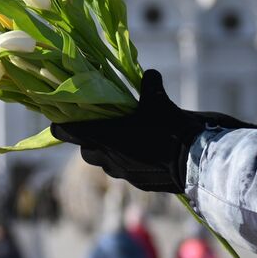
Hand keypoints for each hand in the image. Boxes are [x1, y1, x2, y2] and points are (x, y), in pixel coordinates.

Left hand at [51, 70, 207, 192]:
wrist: (196, 162)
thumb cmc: (170, 128)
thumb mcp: (159, 100)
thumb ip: (149, 85)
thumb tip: (149, 74)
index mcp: (106, 136)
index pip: (67, 132)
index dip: (61, 125)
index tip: (60, 119)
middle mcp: (109, 157)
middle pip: (86, 150)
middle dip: (90, 140)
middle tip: (102, 127)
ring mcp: (124, 173)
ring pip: (105, 163)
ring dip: (109, 153)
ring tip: (126, 140)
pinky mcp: (139, 183)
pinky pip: (126, 172)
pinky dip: (130, 163)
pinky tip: (146, 154)